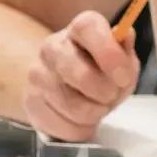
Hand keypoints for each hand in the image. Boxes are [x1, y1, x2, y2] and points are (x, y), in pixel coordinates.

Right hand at [24, 10, 139, 140]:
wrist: (67, 85)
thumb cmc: (102, 67)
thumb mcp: (122, 57)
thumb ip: (125, 49)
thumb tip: (126, 35)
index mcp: (81, 28)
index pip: (88, 28)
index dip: (109, 53)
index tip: (124, 77)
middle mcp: (54, 46)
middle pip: (78, 73)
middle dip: (103, 92)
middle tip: (113, 96)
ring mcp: (37, 74)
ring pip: (70, 104)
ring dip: (94, 112)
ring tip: (100, 107)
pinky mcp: (30, 101)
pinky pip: (59, 123)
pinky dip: (79, 129)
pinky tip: (85, 120)